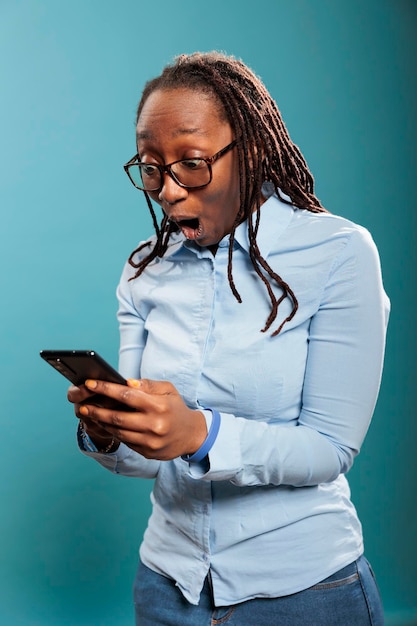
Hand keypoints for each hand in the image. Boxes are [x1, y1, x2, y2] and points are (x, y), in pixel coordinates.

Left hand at [75, 378, 207, 460]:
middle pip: (117, 417)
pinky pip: (125, 441)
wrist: (191, 435)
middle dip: (96, 410)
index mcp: (159, 405)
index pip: (127, 395)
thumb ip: (147, 385)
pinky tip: (105, 425)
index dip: (106, 389)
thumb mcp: (168, 390)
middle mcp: (154, 424)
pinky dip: (113, 432)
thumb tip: (126, 382)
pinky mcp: (147, 453)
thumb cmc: (176, 408)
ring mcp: (150, 441)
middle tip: (82, 404)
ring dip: (101, 422)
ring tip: (90, 414)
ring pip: (118, 431)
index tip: (90, 383)